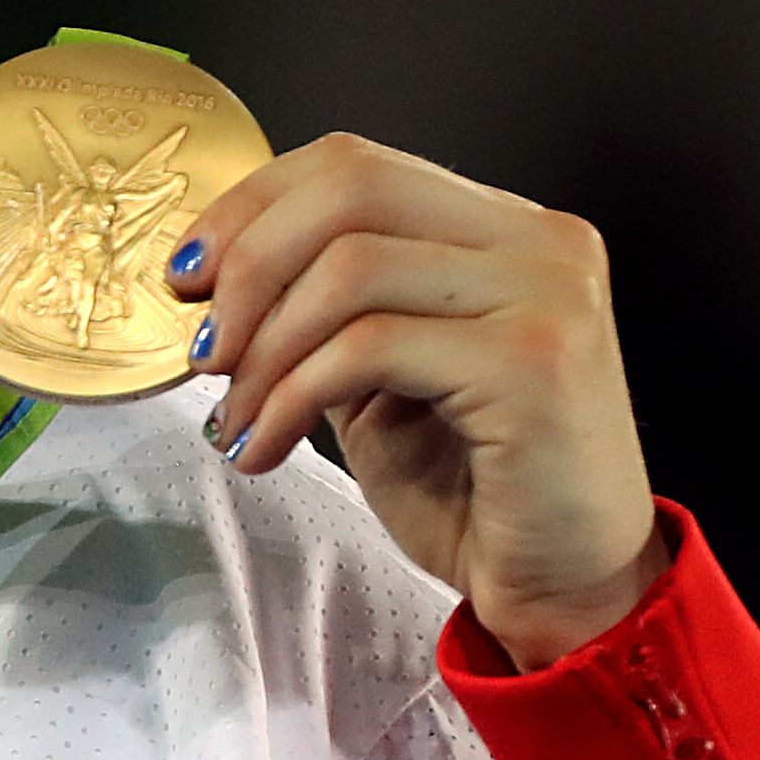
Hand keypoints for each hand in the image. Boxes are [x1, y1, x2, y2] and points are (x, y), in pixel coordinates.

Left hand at [164, 133, 667, 668]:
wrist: (570, 594)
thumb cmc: (477, 494)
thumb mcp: (382, 379)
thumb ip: (325, 311)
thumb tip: (213, 274)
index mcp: (506, 228)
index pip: (356, 164)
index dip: (254, 206)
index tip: (190, 272)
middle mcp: (539, 242)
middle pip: (351, 189)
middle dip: (249, 262)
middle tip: (204, 344)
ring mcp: (547, 295)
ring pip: (350, 268)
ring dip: (264, 348)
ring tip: (237, 415)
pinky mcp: (534, 363)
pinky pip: (369, 347)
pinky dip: (292, 396)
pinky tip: (266, 447)